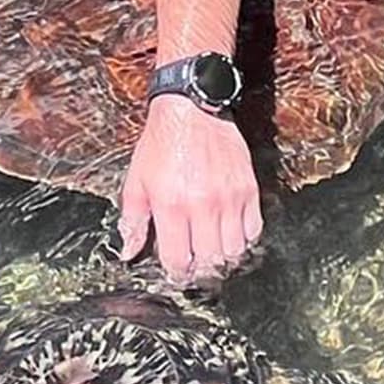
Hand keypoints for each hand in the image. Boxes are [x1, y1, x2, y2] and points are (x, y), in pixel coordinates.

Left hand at [118, 95, 262, 285]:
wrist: (192, 110)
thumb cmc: (162, 145)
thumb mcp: (137, 182)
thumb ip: (133, 221)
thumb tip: (129, 252)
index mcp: (171, 206)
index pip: (180, 260)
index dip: (178, 273)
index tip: (178, 271)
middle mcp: (202, 205)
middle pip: (210, 261)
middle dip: (202, 271)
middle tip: (197, 266)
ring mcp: (229, 198)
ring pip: (235, 250)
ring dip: (224, 257)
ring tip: (214, 251)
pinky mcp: (248, 188)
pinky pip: (254, 229)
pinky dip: (244, 239)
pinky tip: (231, 233)